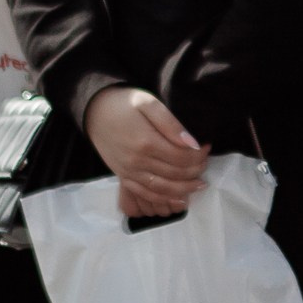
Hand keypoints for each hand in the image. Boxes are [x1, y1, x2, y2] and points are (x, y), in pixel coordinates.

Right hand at [84, 85, 210, 217]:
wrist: (95, 111)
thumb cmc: (124, 103)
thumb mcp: (149, 103)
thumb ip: (171, 124)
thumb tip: (192, 143)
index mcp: (146, 142)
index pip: (181, 158)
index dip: (198, 155)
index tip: (207, 146)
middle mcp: (137, 161)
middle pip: (175, 174)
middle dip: (195, 171)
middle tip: (206, 162)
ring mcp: (129, 172)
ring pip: (163, 189)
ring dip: (185, 189)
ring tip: (200, 184)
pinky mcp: (124, 177)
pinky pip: (146, 194)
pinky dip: (165, 199)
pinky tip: (179, 198)